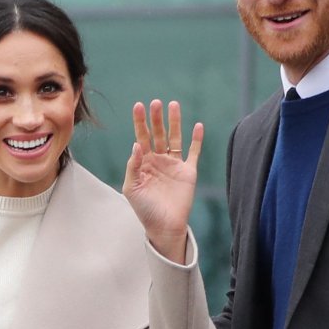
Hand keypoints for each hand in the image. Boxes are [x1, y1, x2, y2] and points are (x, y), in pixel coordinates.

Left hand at [122, 99, 203, 264]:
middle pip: (158, 134)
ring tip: (174, 104)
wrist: (164, 226)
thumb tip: (136, 144)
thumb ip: (133, 166)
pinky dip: (196, 139)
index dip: (140, 122)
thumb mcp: (131, 187)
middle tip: (156, 102)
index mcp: (143, 163)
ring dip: (174, 122)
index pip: (141, 137)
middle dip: (156, 118)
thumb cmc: (144, 209)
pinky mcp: (188, 171)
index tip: (138, 106)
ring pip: (174, 138)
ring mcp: (174, 164)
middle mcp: (158, 160)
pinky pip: (193, 152)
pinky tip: (197, 126)